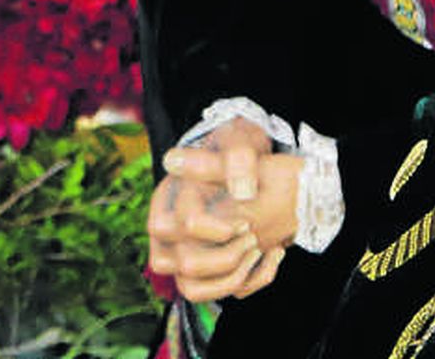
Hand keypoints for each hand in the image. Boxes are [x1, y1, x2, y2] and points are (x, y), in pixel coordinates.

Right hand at [146, 117, 292, 302]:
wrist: (243, 163)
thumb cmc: (235, 150)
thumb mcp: (238, 142)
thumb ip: (238, 159)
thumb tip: (242, 191)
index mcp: (169, 195)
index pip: (181, 225)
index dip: (216, 229)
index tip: (244, 222)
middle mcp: (168, 225)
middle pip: (178, 263)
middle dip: (223, 259)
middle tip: (251, 239)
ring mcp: (181, 248)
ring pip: (189, 287)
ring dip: (227, 281)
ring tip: (256, 255)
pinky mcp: (201, 264)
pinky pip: (211, 292)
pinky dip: (242, 285)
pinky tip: (266, 259)